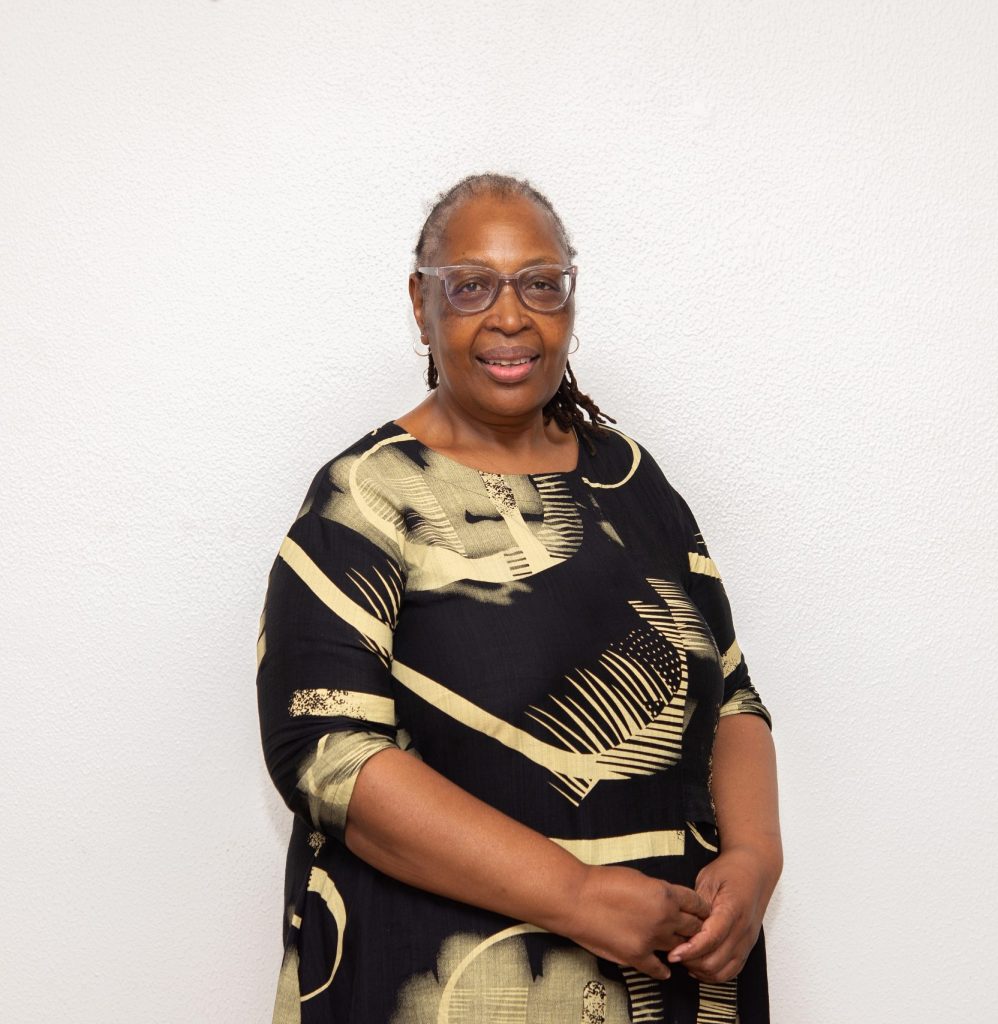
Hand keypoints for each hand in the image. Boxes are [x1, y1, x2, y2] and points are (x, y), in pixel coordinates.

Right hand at [556, 864, 710, 979]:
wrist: (577, 898)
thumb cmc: (602, 882)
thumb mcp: (639, 877)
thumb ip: (659, 891)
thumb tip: (668, 901)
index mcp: (665, 894)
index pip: (696, 904)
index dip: (701, 908)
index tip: (702, 912)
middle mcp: (664, 918)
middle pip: (693, 927)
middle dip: (695, 927)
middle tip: (694, 930)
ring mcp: (651, 939)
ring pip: (679, 947)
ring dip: (680, 947)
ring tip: (681, 948)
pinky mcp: (636, 956)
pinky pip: (658, 969)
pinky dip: (664, 971)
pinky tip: (666, 970)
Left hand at [666, 847, 775, 982]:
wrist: (755, 870)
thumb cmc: (729, 872)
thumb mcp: (709, 879)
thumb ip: (697, 904)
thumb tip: (681, 924)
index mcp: (733, 909)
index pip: (711, 938)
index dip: (690, 949)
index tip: (672, 954)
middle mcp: (743, 930)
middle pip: (715, 960)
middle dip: (691, 961)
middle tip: (673, 953)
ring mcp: (747, 942)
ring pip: (722, 971)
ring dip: (700, 970)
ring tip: (684, 958)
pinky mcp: (747, 948)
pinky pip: (731, 972)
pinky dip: (713, 974)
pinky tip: (697, 964)